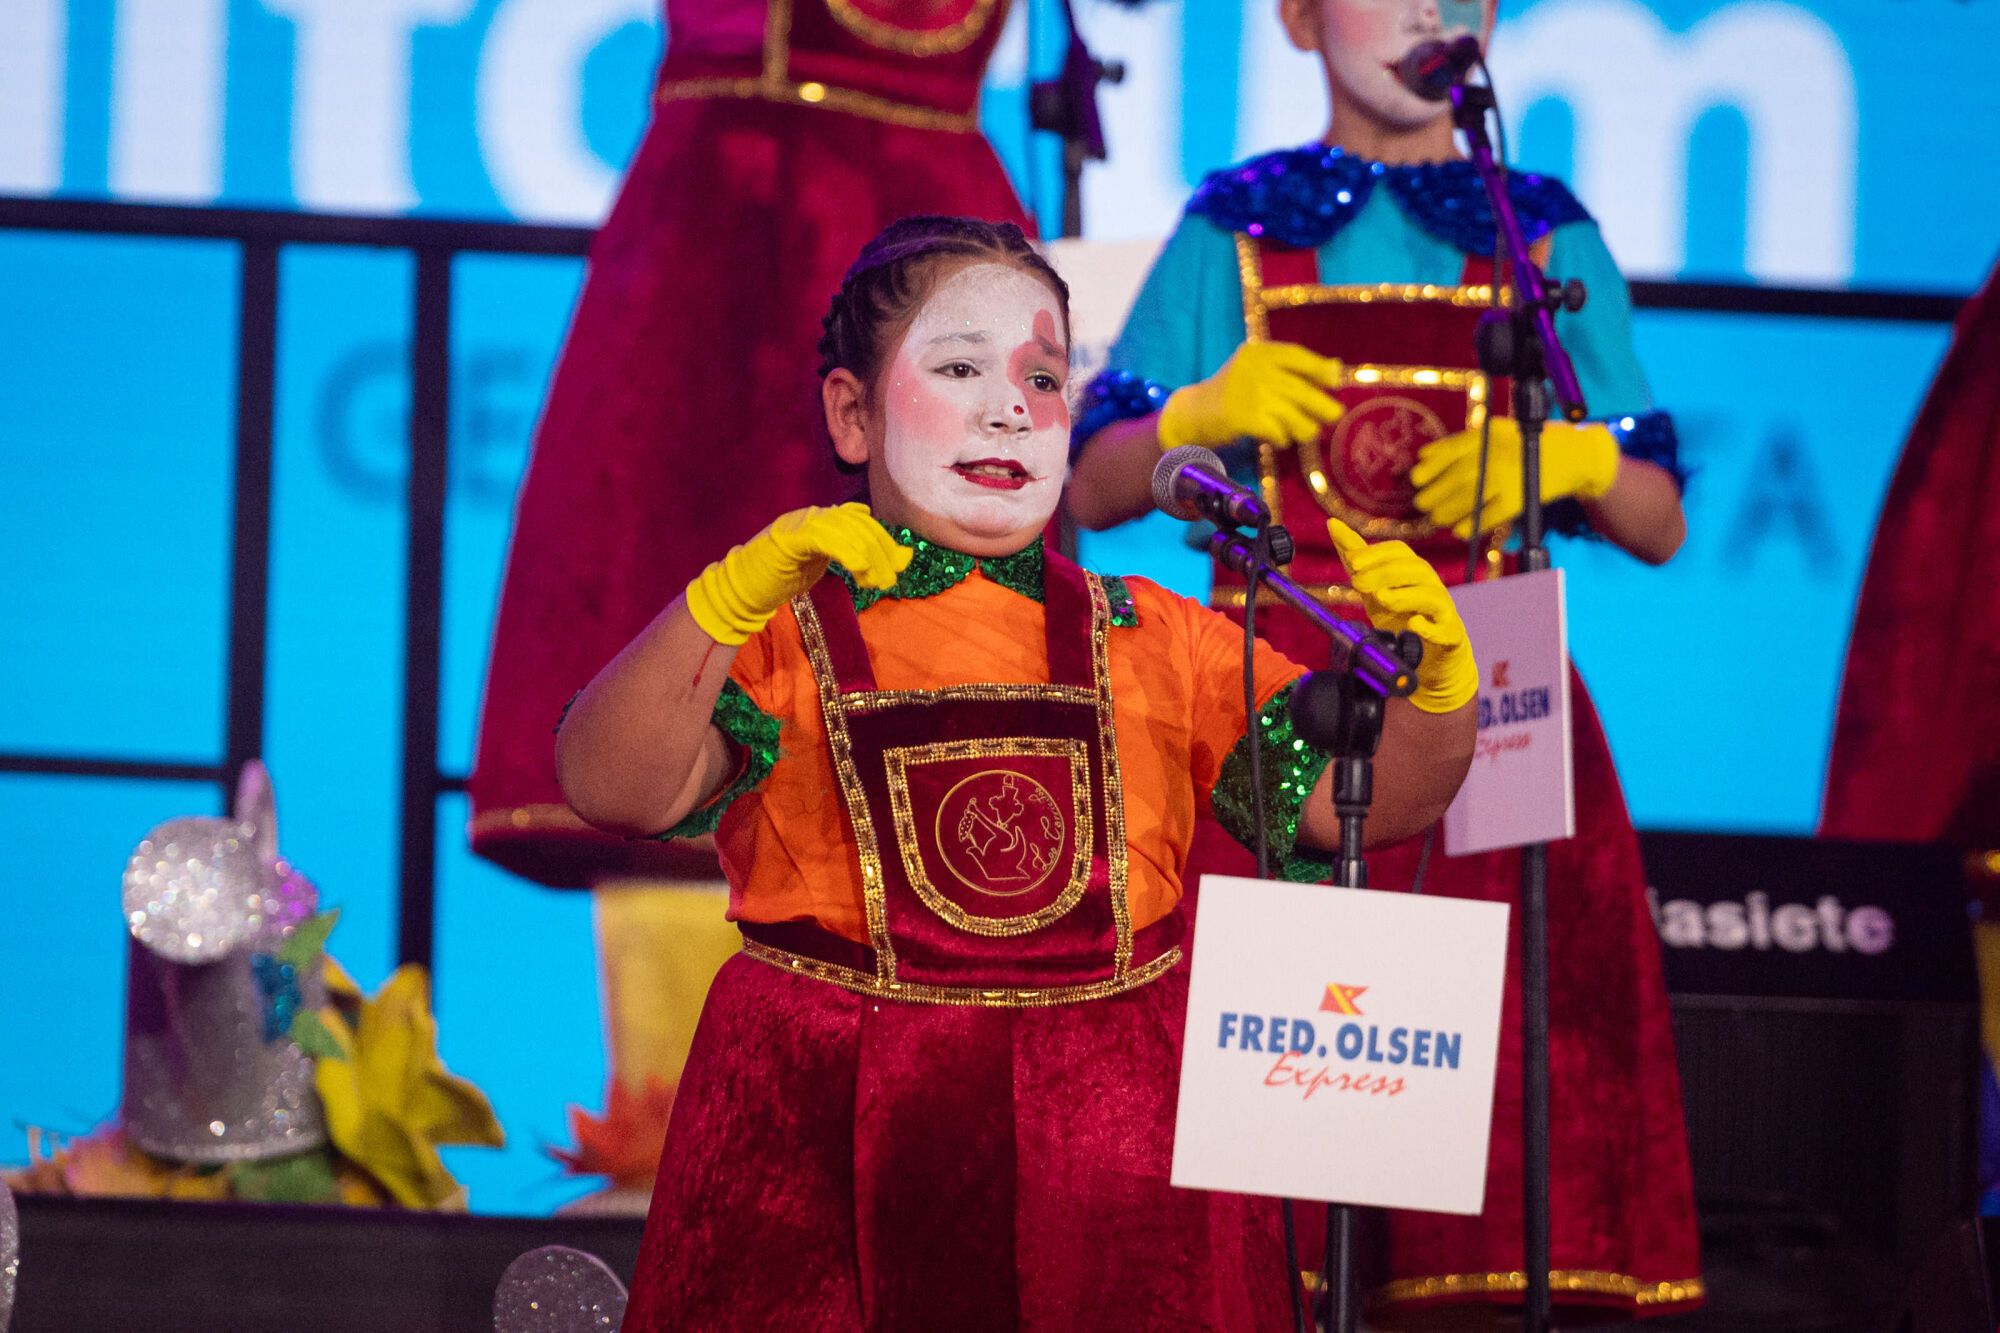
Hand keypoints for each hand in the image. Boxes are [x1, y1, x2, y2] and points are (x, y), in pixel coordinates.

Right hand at [685, 503, 910, 644]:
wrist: (743, 589)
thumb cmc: (784, 578)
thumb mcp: (828, 565)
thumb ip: (858, 557)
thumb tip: (903, 557)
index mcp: (824, 518)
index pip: (864, 523)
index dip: (886, 543)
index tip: (900, 567)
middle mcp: (814, 514)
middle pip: (859, 525)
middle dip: (880, 553)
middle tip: (890, 580)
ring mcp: (800, 523)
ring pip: (845, 531)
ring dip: (867, 558)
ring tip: (877, 582)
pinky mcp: (789, 538)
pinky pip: (824, 538)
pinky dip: (845, 551)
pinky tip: (858, 568)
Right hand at [1156, 341, 1345, 450]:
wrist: (1192, 412)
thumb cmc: (1232, 392)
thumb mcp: (1256, 370)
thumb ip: (1290, 369)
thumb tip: (1336, 370)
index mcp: (1258, 352)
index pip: (1296, 355)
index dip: (1319, 368)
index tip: (1335, 380)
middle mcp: (1255, 369)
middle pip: (1299, 389)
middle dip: (1321, 405)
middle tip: (1335, 415)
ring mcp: (1248, 394)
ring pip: (1292, 414)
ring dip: (1304, 427)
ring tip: (1307, 432)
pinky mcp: (1242, 418)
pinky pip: (1276, 431)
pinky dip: (1283, 438)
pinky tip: (1281, 440)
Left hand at [1326, 519, 1475, 714]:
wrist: (1426, 657)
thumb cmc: (1399, 617)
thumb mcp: (1371, 588)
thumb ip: (1355, 559)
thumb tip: (1333, 524)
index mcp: (1412, 571)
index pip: (1399, 551)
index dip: (1376, 553)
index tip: (1351, 561)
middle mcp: (1431, 585)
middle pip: (1415, 569)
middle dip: (1385, 573)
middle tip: (1357, 583)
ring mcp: (1442, 610)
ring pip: (1431, 595)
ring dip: (1405, 595)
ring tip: (1381, 598)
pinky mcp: (1450, 635)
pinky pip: (1445, 628)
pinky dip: (1429, 626)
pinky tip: (1413, 625)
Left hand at [1410, 418, 1619, 538]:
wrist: (1574, 455)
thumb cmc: (1527, 443)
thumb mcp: (1495, 432)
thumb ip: (1461, 443)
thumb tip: (1424, 457)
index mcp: (1490, 434)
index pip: (1452, 451)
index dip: (1431, 467)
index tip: (1416, 479)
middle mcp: (1498, 454)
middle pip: (1457, 478)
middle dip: (1434, 494)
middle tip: (1421, 504)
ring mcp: (1510, 477)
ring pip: (1470, 498)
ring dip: (1447, 511)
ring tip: (1436, 518)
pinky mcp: (1520, 499)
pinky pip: (1490, 515)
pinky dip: (1471, 524)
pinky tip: (1460, 529)